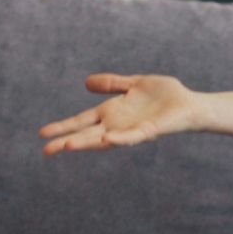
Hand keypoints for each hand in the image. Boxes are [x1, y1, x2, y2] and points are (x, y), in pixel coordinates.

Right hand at [39, 73, 202, 154]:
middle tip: (46, 150)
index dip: (63, 127)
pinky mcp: (149, 130)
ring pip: (105, 139)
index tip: (42, 135)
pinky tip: (108, 137)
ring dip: (87, 143)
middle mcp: (118, 124)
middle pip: (87, 135)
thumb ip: (113, 84)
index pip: (82, 121)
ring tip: (67, 146)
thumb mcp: (134, 84)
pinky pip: (133, 136)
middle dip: (67, 141)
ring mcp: (132, 129)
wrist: (190, 104)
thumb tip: (86, 83)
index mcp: (112, 113)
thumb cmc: (165, 96)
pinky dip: (121, 138)